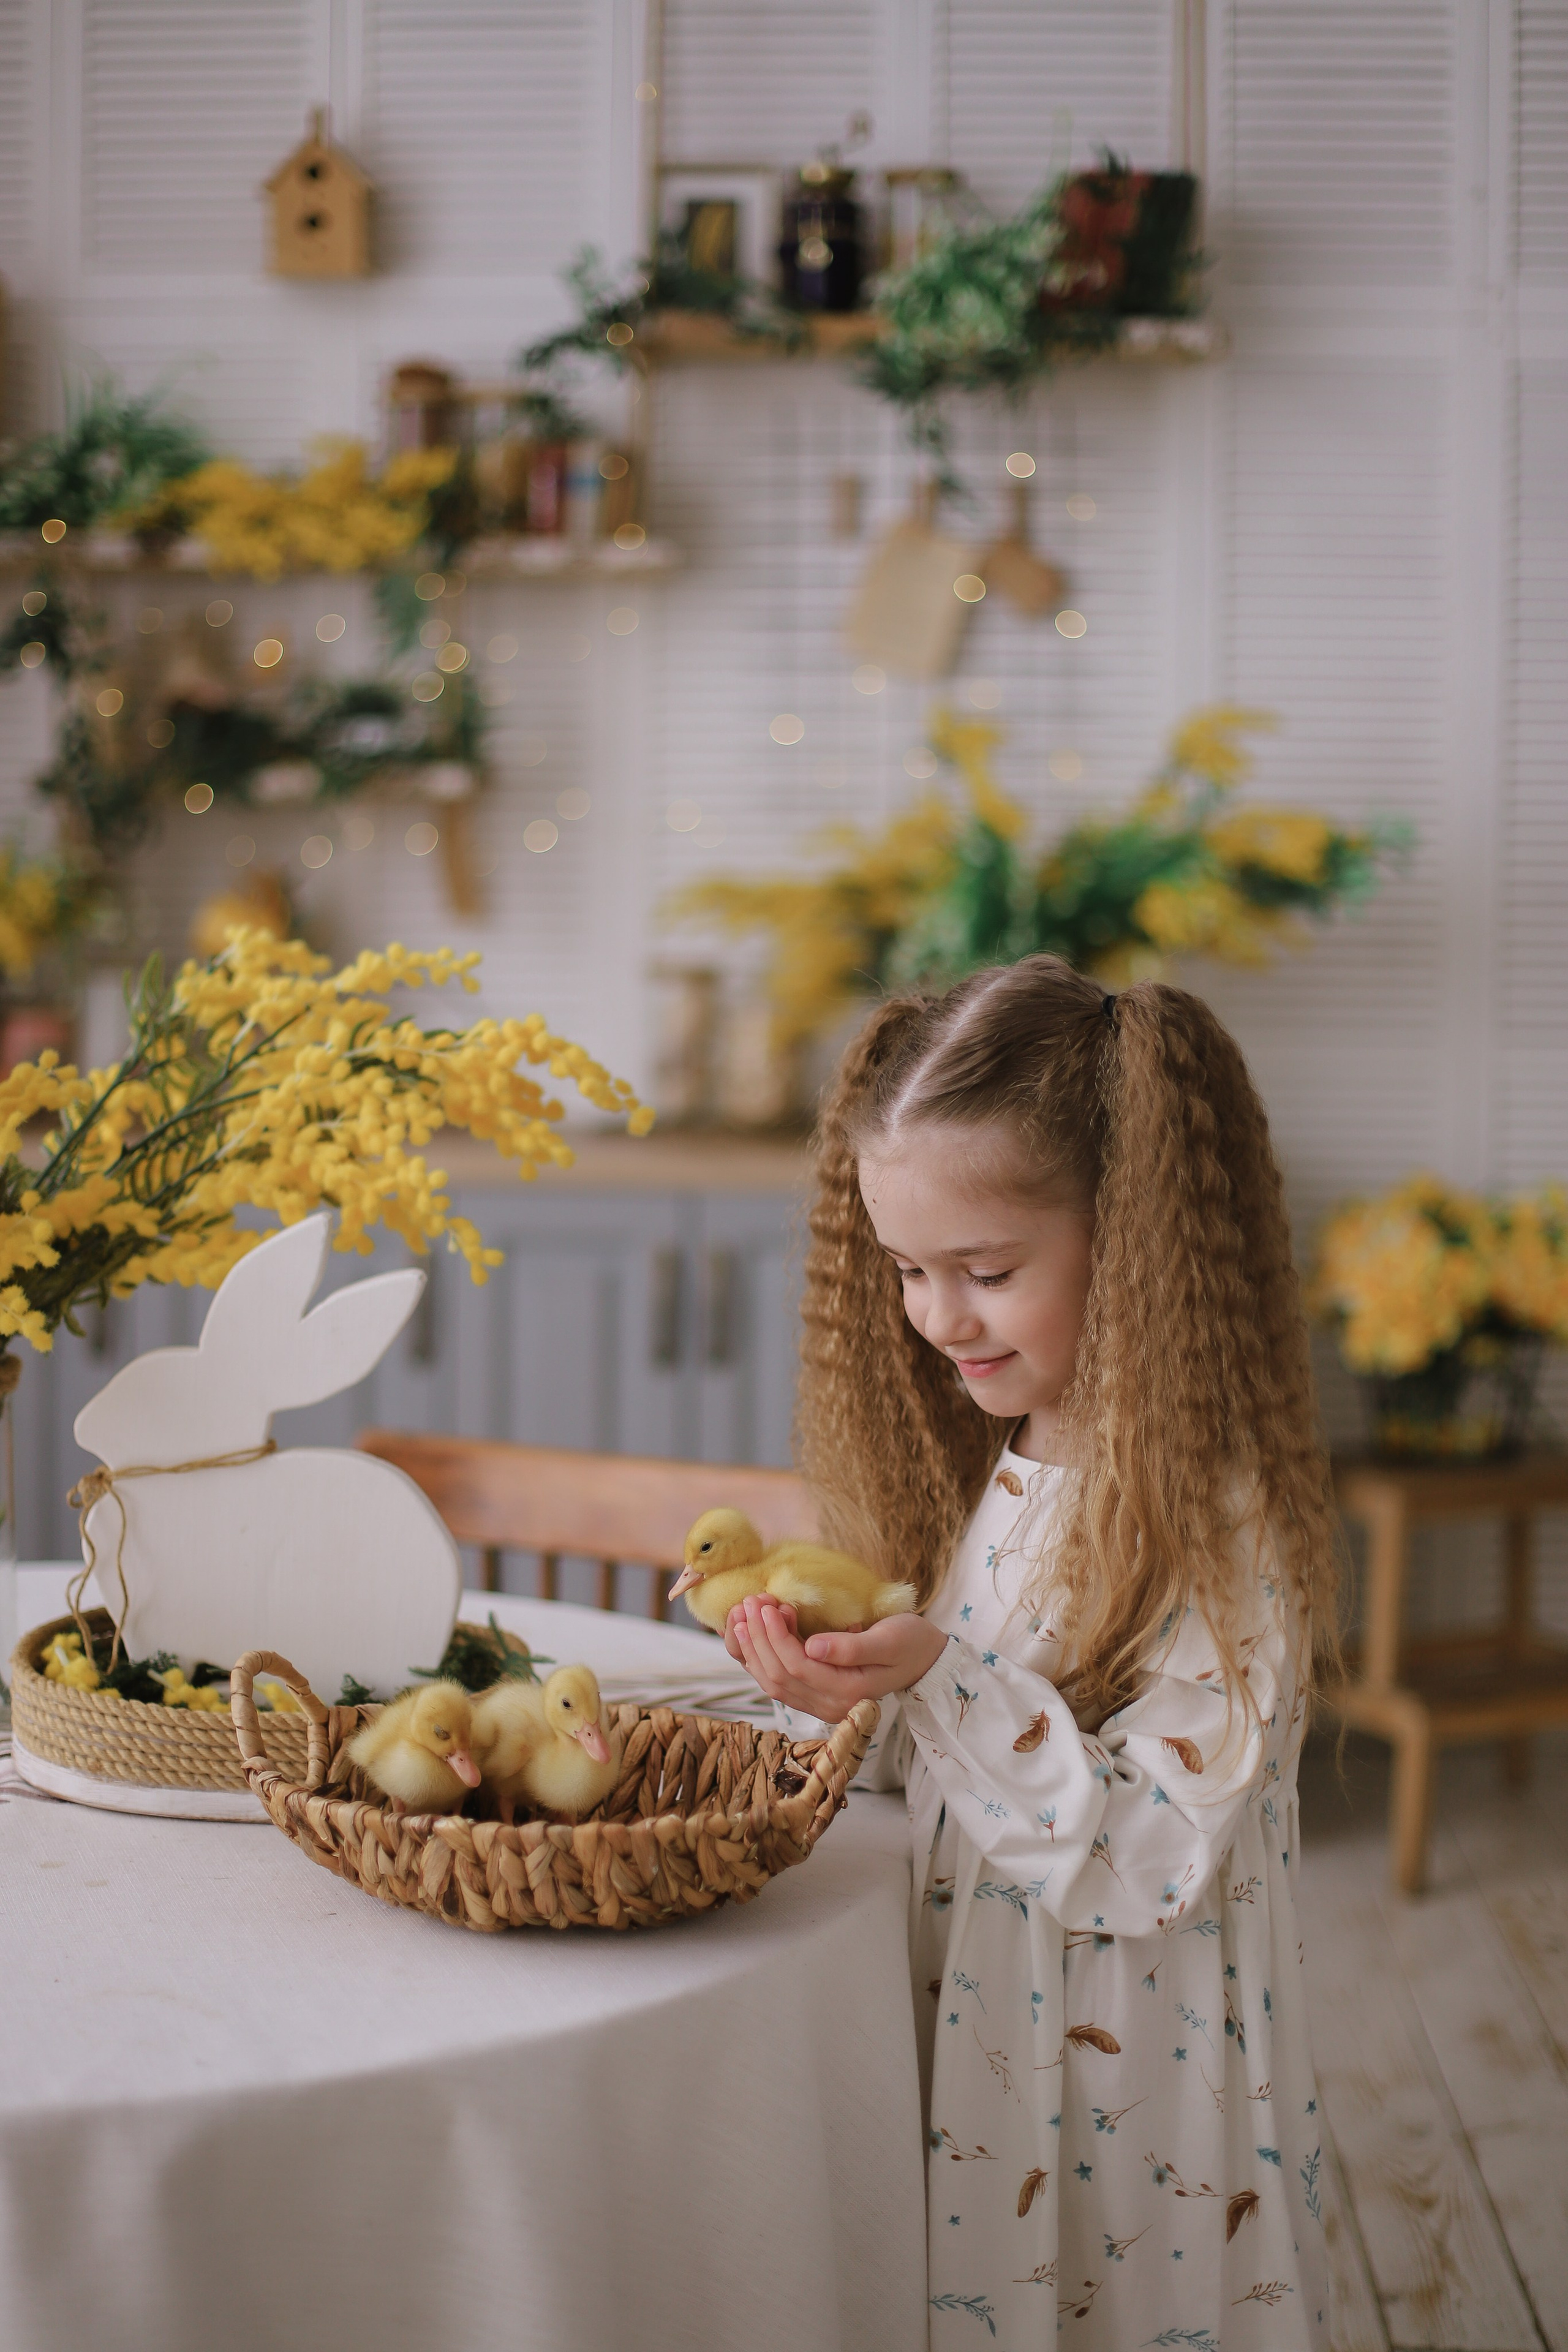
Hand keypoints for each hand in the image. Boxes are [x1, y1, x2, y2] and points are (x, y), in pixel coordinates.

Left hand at [731, 1594, 947, 1721]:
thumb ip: (850, 1648)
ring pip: (772, 1681)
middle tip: (750, 1601)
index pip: (798, 1667)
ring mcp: (820, 1703)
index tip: (766, 1604)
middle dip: (758, 1638)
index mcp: (848, 1694)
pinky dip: (758, 1657)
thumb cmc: (910, 1643)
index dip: (776, 1636)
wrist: (924, 1658)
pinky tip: (748, 1632)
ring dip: (753, 1648)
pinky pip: (777, 1680)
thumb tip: (813, 1647)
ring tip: (743, 1613)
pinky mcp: (814, 1693)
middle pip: (779, 1676)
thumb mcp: (888, 1639)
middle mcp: (829, 1705)